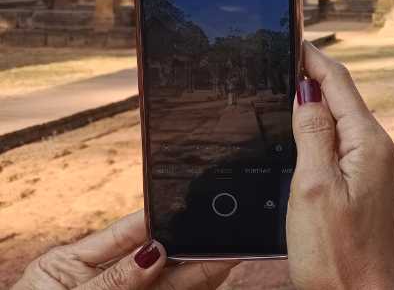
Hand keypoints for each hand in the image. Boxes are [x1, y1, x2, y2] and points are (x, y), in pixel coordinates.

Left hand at [13, 211, 236, 289]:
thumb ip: (110, 281)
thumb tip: (151, 253)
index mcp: (69, 263)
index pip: (122, 233)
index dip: (156, 221)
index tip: (186, 208)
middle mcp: (100, 280)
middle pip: (152, 259)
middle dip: (186, 247)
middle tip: (219, 239)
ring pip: (167, 281)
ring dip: (198, 269)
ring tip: (227, 256)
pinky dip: (195, 288)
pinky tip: (214, 276)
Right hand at [287, 41, 393, 289]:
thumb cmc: (338, 255)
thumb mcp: (314, 187)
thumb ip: (312, 134)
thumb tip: (308, 93)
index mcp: (368, 143)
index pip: (339, 83)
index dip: (312, 57)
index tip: (290, 36)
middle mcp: (378, 151)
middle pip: (343, 97)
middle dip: (312, 75)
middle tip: (281, 54)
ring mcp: (374, 170)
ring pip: (342, 120)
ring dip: (315, 101)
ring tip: (286, 83)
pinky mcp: (366, 188)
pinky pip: (342, 144)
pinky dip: (320, 129)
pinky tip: (301, 131)